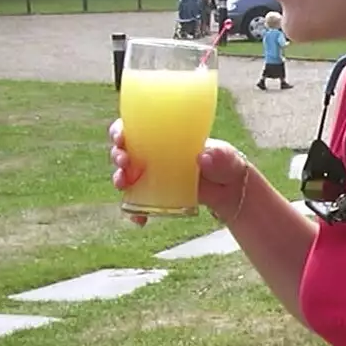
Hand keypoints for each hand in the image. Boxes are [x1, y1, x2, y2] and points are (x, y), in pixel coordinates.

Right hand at [109, 119, 250, 224]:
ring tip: (124, 185)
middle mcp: (153, 153)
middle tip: (124, 162)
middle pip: (123, 149)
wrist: (228, 189)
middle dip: (117, 155)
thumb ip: (220, 156)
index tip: (121, 137)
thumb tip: (203, 157)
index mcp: (165, 135)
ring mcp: (151, 174)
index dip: (120, 130)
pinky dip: (134, 211)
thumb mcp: (226, 156)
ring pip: (125, 174)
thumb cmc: (225, 163)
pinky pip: (137, 202)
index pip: (134, 126)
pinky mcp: (155, 194)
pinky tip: (139, 219)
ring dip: (119, 179)